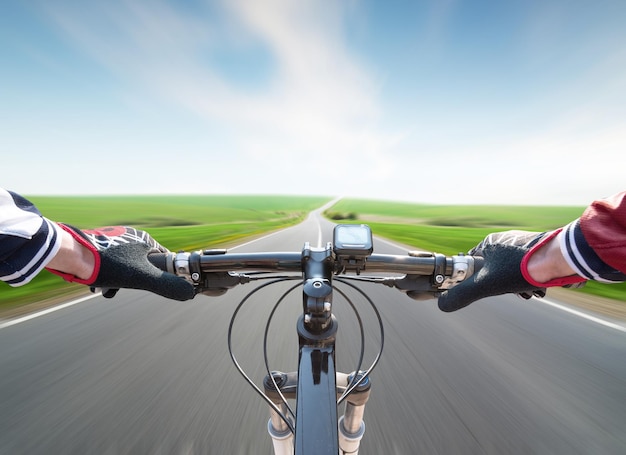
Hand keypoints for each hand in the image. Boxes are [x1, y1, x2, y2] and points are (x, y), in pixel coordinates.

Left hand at [48, 225, 194, 300]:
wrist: (72, 255)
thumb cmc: (108, 264)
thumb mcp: (143, 278)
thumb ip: (167, 285)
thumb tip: (189, 293)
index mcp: (144, 239)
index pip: (162, 258)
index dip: (159, 273)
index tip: (151, 284)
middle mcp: (130, 235)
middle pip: (140, 263)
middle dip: (132, 279)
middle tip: (124, 287)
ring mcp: (112, 238)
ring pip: (123, 264)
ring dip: (117, 278)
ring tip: (108, 286)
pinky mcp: (97, 242)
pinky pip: (108, 261)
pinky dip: (105, 273)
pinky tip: (97, 281)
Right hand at [437, 230, 585, 311]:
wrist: (559, 259)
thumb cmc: (521, 268)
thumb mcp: (485, 285)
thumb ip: (462, 295)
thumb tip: (442, 305)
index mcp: (489, 243)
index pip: (471, 262)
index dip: (473, 278)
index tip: (481, 288)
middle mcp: (505, 241)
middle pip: (494, 270)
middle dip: (502, 285)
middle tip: (511, 291)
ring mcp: (524, 244)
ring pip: (514, 271)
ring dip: (520, 285)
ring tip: (528, 290)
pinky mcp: (541, 250)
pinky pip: (530, 268)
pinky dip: (533, 280)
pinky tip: (539, 286)